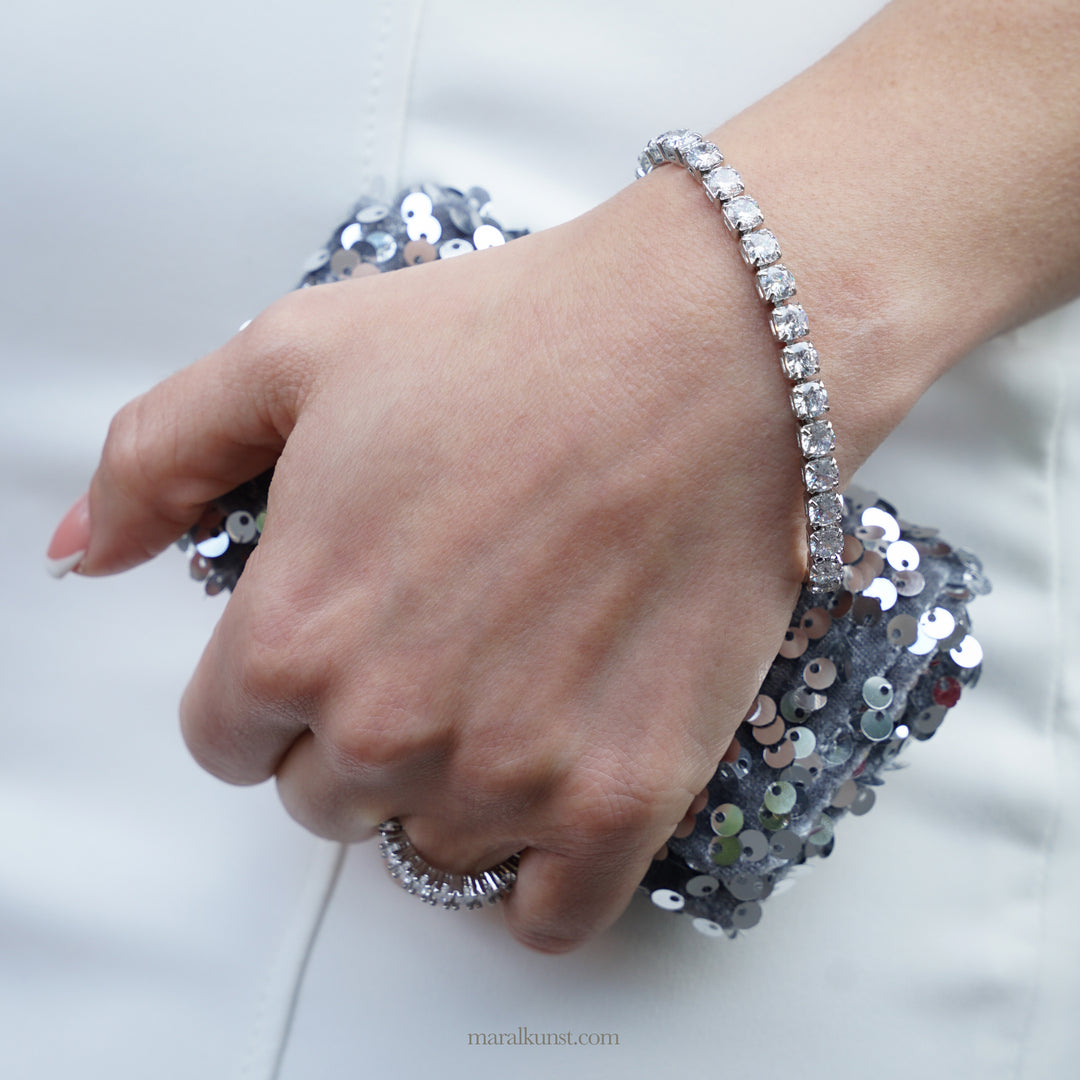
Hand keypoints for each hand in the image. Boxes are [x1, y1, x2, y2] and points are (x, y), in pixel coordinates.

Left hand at [65, 173, 809, 951]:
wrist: (702, 351)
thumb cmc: (512, 343)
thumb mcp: (296, 355)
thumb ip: (159, 457)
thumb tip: (90, 550)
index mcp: (294, 633)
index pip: (224, 739)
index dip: (270, 686)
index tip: (329, 641)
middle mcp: (391, 727)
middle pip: (325, 800)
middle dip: (356, 733)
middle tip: (435, 640)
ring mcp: (511, 774)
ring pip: (430, 848)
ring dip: (450, 788)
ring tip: (511, 683)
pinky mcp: (623, 796)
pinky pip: (549, 914)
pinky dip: (541, 876)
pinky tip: (552, 797)